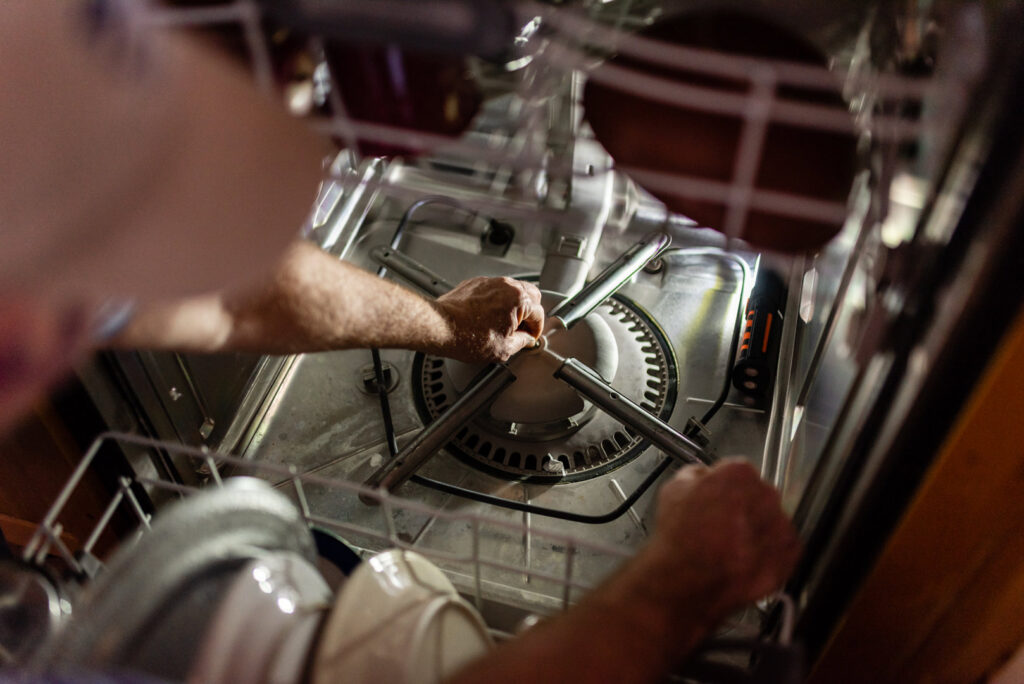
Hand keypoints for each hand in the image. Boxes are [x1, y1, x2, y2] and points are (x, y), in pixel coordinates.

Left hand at [431, 276, 543, 362]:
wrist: (441, 326)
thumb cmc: (467, 336)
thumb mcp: (503, 349)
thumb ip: (522, 342)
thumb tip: (525, 339)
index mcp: (519, 300)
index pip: (539, 314)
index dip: (536, 330)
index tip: (530, 337)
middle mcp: (507, 286)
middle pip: (531, 295)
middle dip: (530, 312)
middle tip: (523, 327)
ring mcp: (491, 282)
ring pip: (513, 289)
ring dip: (515, 304)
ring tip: (506, 321)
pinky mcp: (476, 283)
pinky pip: (495, 288)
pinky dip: (498, 299)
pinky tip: (490, 314)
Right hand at [647, 459, 800, 621]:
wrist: (686, 580)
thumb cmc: (679, 537)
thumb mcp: (674, 489)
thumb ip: (698, 475)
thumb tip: (706, 477)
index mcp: (739, 473)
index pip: (739, 472)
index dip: (726, 488)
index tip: (718, 498)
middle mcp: (765, 495)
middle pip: (760, 496)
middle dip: (746, 508)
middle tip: (723, 525)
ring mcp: (779, 526)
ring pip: (773, 522)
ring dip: (759, 531)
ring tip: (733, 547)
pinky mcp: (788, 555)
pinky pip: (785, 549)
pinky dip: (771, 554)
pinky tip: (747, 560)